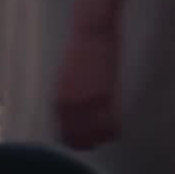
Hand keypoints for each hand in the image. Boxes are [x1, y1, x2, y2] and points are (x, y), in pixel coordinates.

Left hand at [54, 22, 121, 149]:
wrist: (91, 30)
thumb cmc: (81, 48)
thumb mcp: (67, 76)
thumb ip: (68, 95)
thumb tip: (73, 110)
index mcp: (58, 98)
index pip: (62, 130)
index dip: (72, 139)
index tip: (80, 142)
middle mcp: (68, 103)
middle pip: (76, 136)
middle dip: (86, 142)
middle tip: (96, 143)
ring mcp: (86, 101)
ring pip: (93, 132)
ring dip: (101, 137)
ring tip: (108, 137)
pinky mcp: (103, 95)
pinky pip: (109, 122)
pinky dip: (113, 128)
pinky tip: (116, 129)